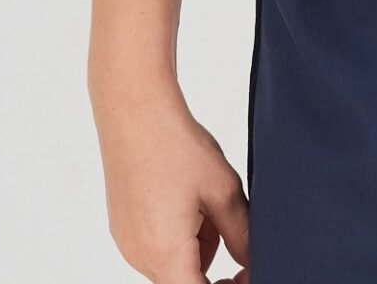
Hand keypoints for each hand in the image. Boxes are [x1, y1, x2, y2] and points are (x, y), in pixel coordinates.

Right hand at [91, 78, 249, 280]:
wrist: (134, 109)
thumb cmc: (177, 145)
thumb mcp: (223, 190)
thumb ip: (241, 236)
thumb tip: (254, 264)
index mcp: (165, 254)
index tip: (247, 272)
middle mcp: (139, 256)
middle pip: (186, 280)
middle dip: (213, 262)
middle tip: (228, 224)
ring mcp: (127, 242)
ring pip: (173, 263)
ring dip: (196, 246)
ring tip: (204, 199)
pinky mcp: (122, 227)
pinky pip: (156, 246)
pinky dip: (176, 233)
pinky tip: (184, 196)